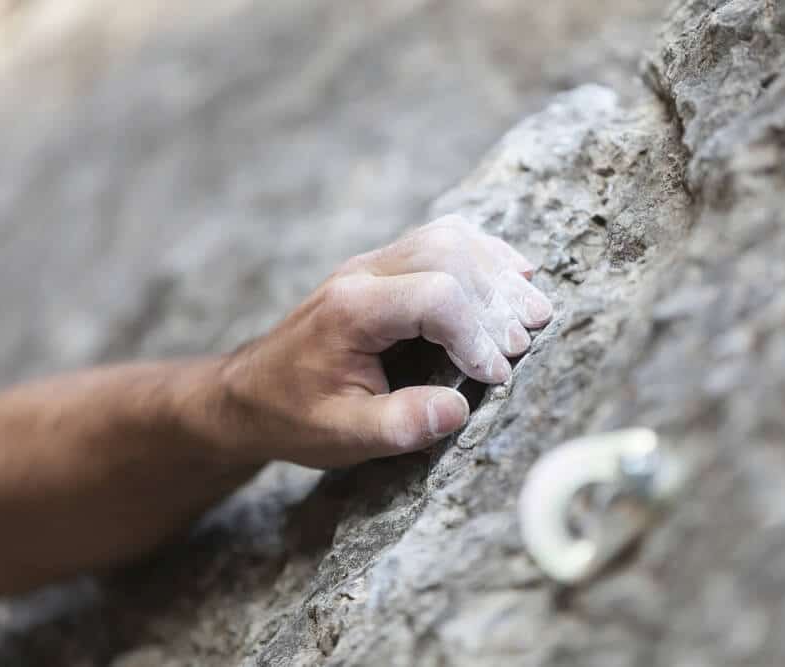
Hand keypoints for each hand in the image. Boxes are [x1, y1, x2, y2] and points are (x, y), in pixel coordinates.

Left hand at [211, 216, 553, 467]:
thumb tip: (460, 408)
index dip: (476, 334)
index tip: (496, 376)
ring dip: (496, 271)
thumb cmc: (293, 416)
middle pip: (448, 252)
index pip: (434, 296)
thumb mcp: (341, 436)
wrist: (249, 393)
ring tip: (534, 308)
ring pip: (448, 237)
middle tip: (528, 337)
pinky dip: (482, 254)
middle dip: (496, 296)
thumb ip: (400, 425)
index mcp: (351, 311)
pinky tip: (513, 273)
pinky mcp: (384, 268)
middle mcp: (363, 273)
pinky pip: (440, 239)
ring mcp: (373, 264)